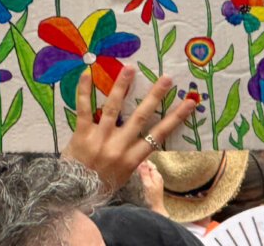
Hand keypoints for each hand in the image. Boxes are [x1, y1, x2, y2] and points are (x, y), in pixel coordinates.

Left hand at [62, 65, 195, 190]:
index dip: (175, 118)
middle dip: (154, 96)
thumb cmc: (102, 183)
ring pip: (113, 108)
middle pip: (140, 117)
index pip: (159, 134)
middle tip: (166, 78)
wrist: (74, 194)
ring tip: (130, 68)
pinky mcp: (81, 134)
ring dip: (122, 86)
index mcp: (133, 158)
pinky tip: (87, 73)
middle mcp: (119, 147)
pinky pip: (84, 108)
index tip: (189, 102)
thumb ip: (134, 155)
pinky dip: (84, 90)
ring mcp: (100, 139)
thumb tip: (147, 135)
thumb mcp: (125, 174)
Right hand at [138, 160, 167, 215]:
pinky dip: (142, 179)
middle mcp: (157, 178)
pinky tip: (137, 183)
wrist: (155, 211)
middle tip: (132, 170)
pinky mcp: (152, 188)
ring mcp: (155, 183)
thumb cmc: (151, 199)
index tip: (133, 164)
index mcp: (157, 175)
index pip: (149, 163)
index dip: (141, 163)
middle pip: (148, 168)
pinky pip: (147, 180)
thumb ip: (145, 173)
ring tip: (134, 176)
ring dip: (141, 174)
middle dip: (141, 168)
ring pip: (147, 174)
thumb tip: (143, 161)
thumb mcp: (147, 184)